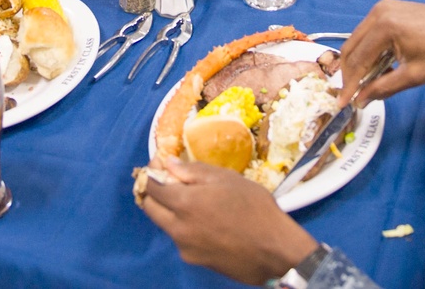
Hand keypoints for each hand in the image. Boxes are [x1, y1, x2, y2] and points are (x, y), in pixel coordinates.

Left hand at [142, 161, 316, 283]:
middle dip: (153, 191)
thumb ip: (193, 170)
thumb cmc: (253, 206)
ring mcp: (185, 248)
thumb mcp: (225, 178)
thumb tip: (168, 164)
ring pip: (165, 224)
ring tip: (194, 199)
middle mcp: (178, 229)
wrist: (274, 250)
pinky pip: (181, 238)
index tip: (160, 163)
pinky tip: (207, 220)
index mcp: (184, 204)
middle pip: (150, 208)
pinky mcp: (195, 261)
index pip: (150, 187)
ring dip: (169, 209)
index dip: (152, 171)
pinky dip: (184, 225)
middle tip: (169, 180)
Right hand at [340, 0, 424, 106]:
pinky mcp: (386, 7)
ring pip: (357, 38)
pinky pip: (367, 31)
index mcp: (384, 27)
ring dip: (357, 61)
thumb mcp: (414, 75)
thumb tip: (360, 101)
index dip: (349, 84)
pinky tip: (375, 65)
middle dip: (349, 73)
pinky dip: (367, 49)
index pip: (358, 59)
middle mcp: (377, 12)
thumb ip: (383, 88)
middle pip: (351, 46)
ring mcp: (381, 7)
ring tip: (362, 82)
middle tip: (350, 94)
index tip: (342, 102)